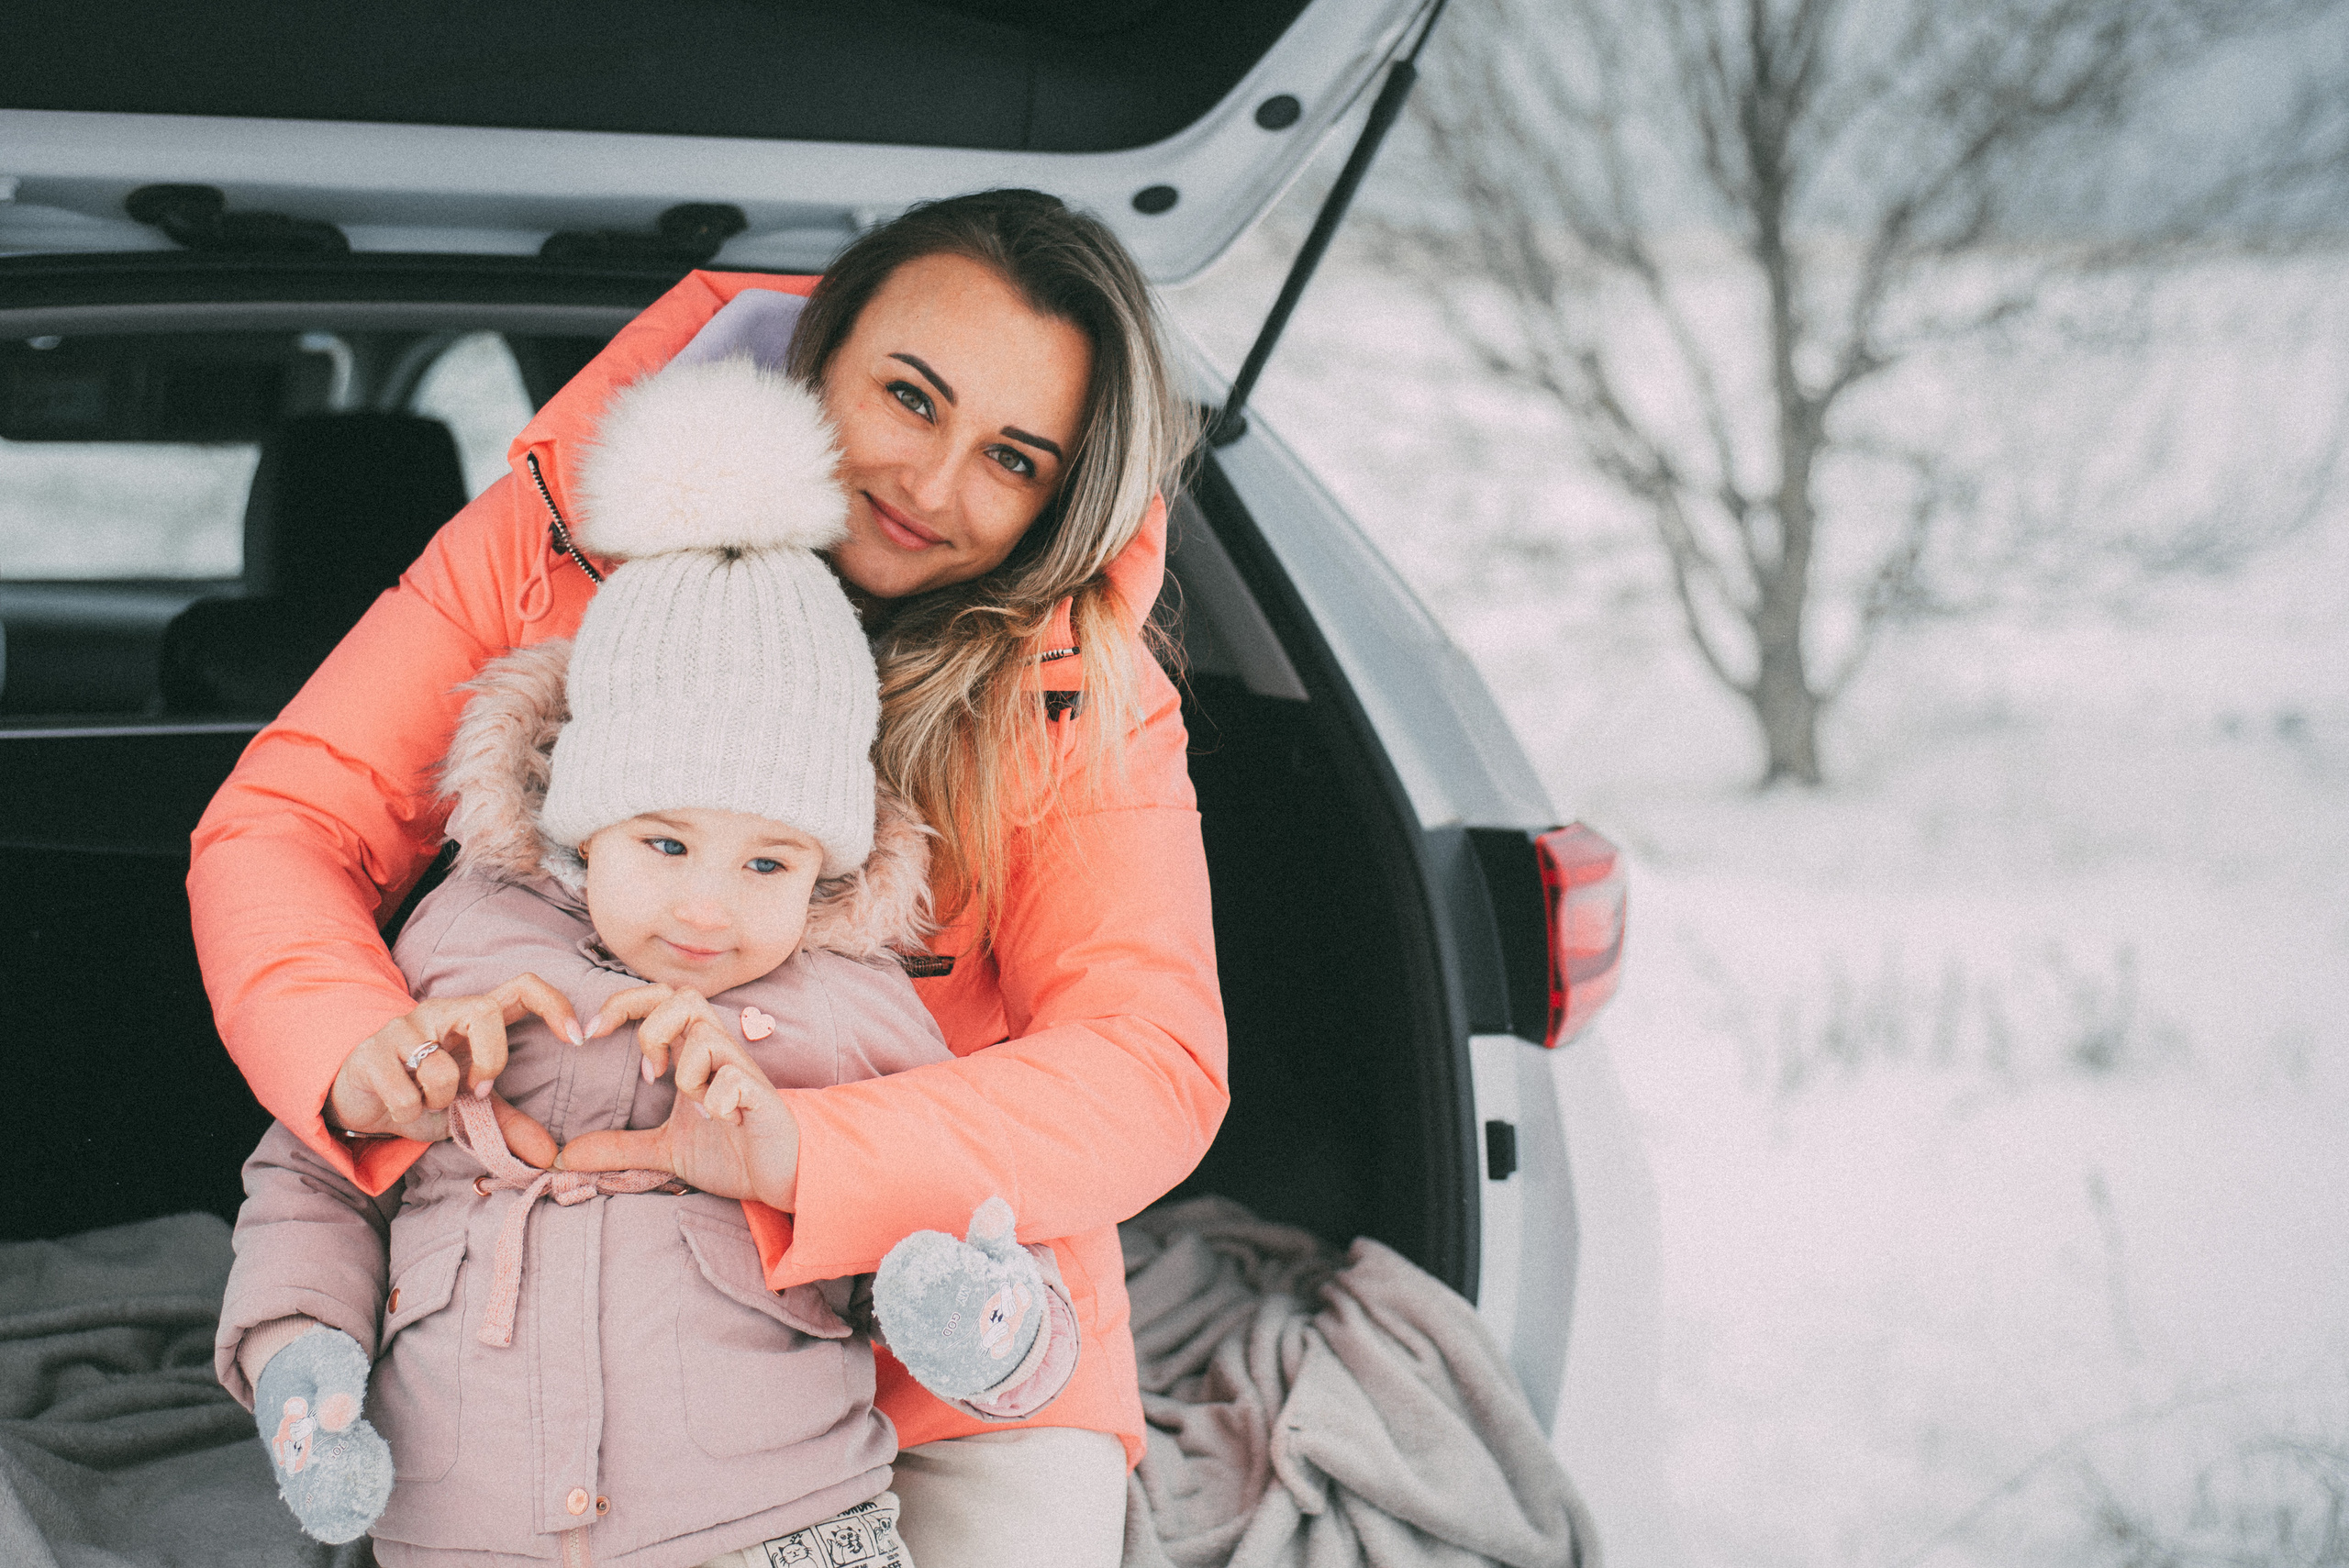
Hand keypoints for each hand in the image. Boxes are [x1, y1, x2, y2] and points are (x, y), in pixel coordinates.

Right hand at [324, 973, 578, 1164]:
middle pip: (484, 1011)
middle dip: (492, 1060)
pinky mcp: (370, 1052)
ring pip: (440, 1067)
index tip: (577, 1038)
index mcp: (473, 1017)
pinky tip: (399, 1106)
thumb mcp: (471, 1109)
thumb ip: (509, 1123)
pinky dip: (408, 1114)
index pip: (522, 986)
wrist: (362, 1101)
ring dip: (440, 1101)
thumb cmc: (424, 1095)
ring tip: (425, 1101)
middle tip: (480, 1091)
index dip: (554, 1003)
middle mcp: (440, 1011)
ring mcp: (402, 1027)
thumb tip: (548, 1155)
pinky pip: (405, 1094)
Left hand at [557, 983, 800, 1210]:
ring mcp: (742, 1072)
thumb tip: (568, 1156)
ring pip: (705, 1037)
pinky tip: (725, 1121)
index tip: (592, 1034)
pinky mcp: (762, 1096)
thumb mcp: (664, 1149)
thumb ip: (619, 1147)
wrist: (780, 1176)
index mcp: (695, 1054)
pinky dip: (718, 1100)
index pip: (661, 999)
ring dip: (687, 1073)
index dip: (624, 1003)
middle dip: (653, 1028)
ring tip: (697, 1105)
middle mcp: (719, 1053)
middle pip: (685, 997)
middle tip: (649, 1072)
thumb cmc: (731, 1152)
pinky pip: (733, 1079)